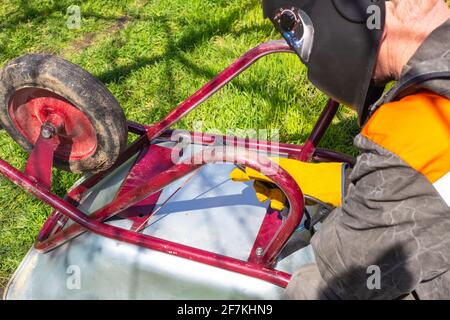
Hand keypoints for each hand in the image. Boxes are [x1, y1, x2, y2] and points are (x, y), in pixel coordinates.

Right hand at [230, 158, 345, 209]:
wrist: (329, 189)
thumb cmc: (307, 179)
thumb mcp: (283, 176)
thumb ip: (262, 173)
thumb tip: (244, 169)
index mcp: (278, 166)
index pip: (257, 167)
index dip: (245, 172)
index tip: (233, 176)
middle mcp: (280, 174)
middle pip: (261, 183)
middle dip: (262, 190)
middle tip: (264, 196)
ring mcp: (286, 185)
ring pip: (270, 193)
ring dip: (273, 199)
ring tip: (280, 202)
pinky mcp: (292, 195)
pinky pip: (279, 200)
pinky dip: (279, 204)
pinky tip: (284, 206)